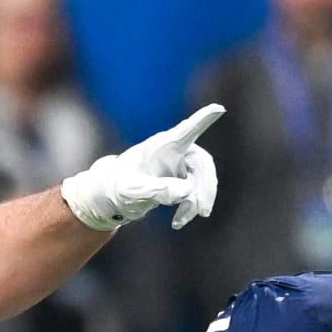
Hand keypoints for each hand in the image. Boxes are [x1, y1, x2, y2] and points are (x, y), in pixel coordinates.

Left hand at [61, 103, 223, 230]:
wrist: (112, 194)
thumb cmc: (119, 187)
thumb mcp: (133, 192)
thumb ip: (157, 190)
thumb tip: (186, 191)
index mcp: (163, 145)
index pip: (186, 131)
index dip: (203, 120)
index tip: (218, 108)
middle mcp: (176, 150)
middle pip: (202, 164)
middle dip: (205, 188)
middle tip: (202, 212)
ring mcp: (181, 163)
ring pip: (201, 180)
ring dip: (196, 201)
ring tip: (179, 222)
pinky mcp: (183, 176)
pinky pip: (196, 190)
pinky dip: (190, 206)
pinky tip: (178, 222)